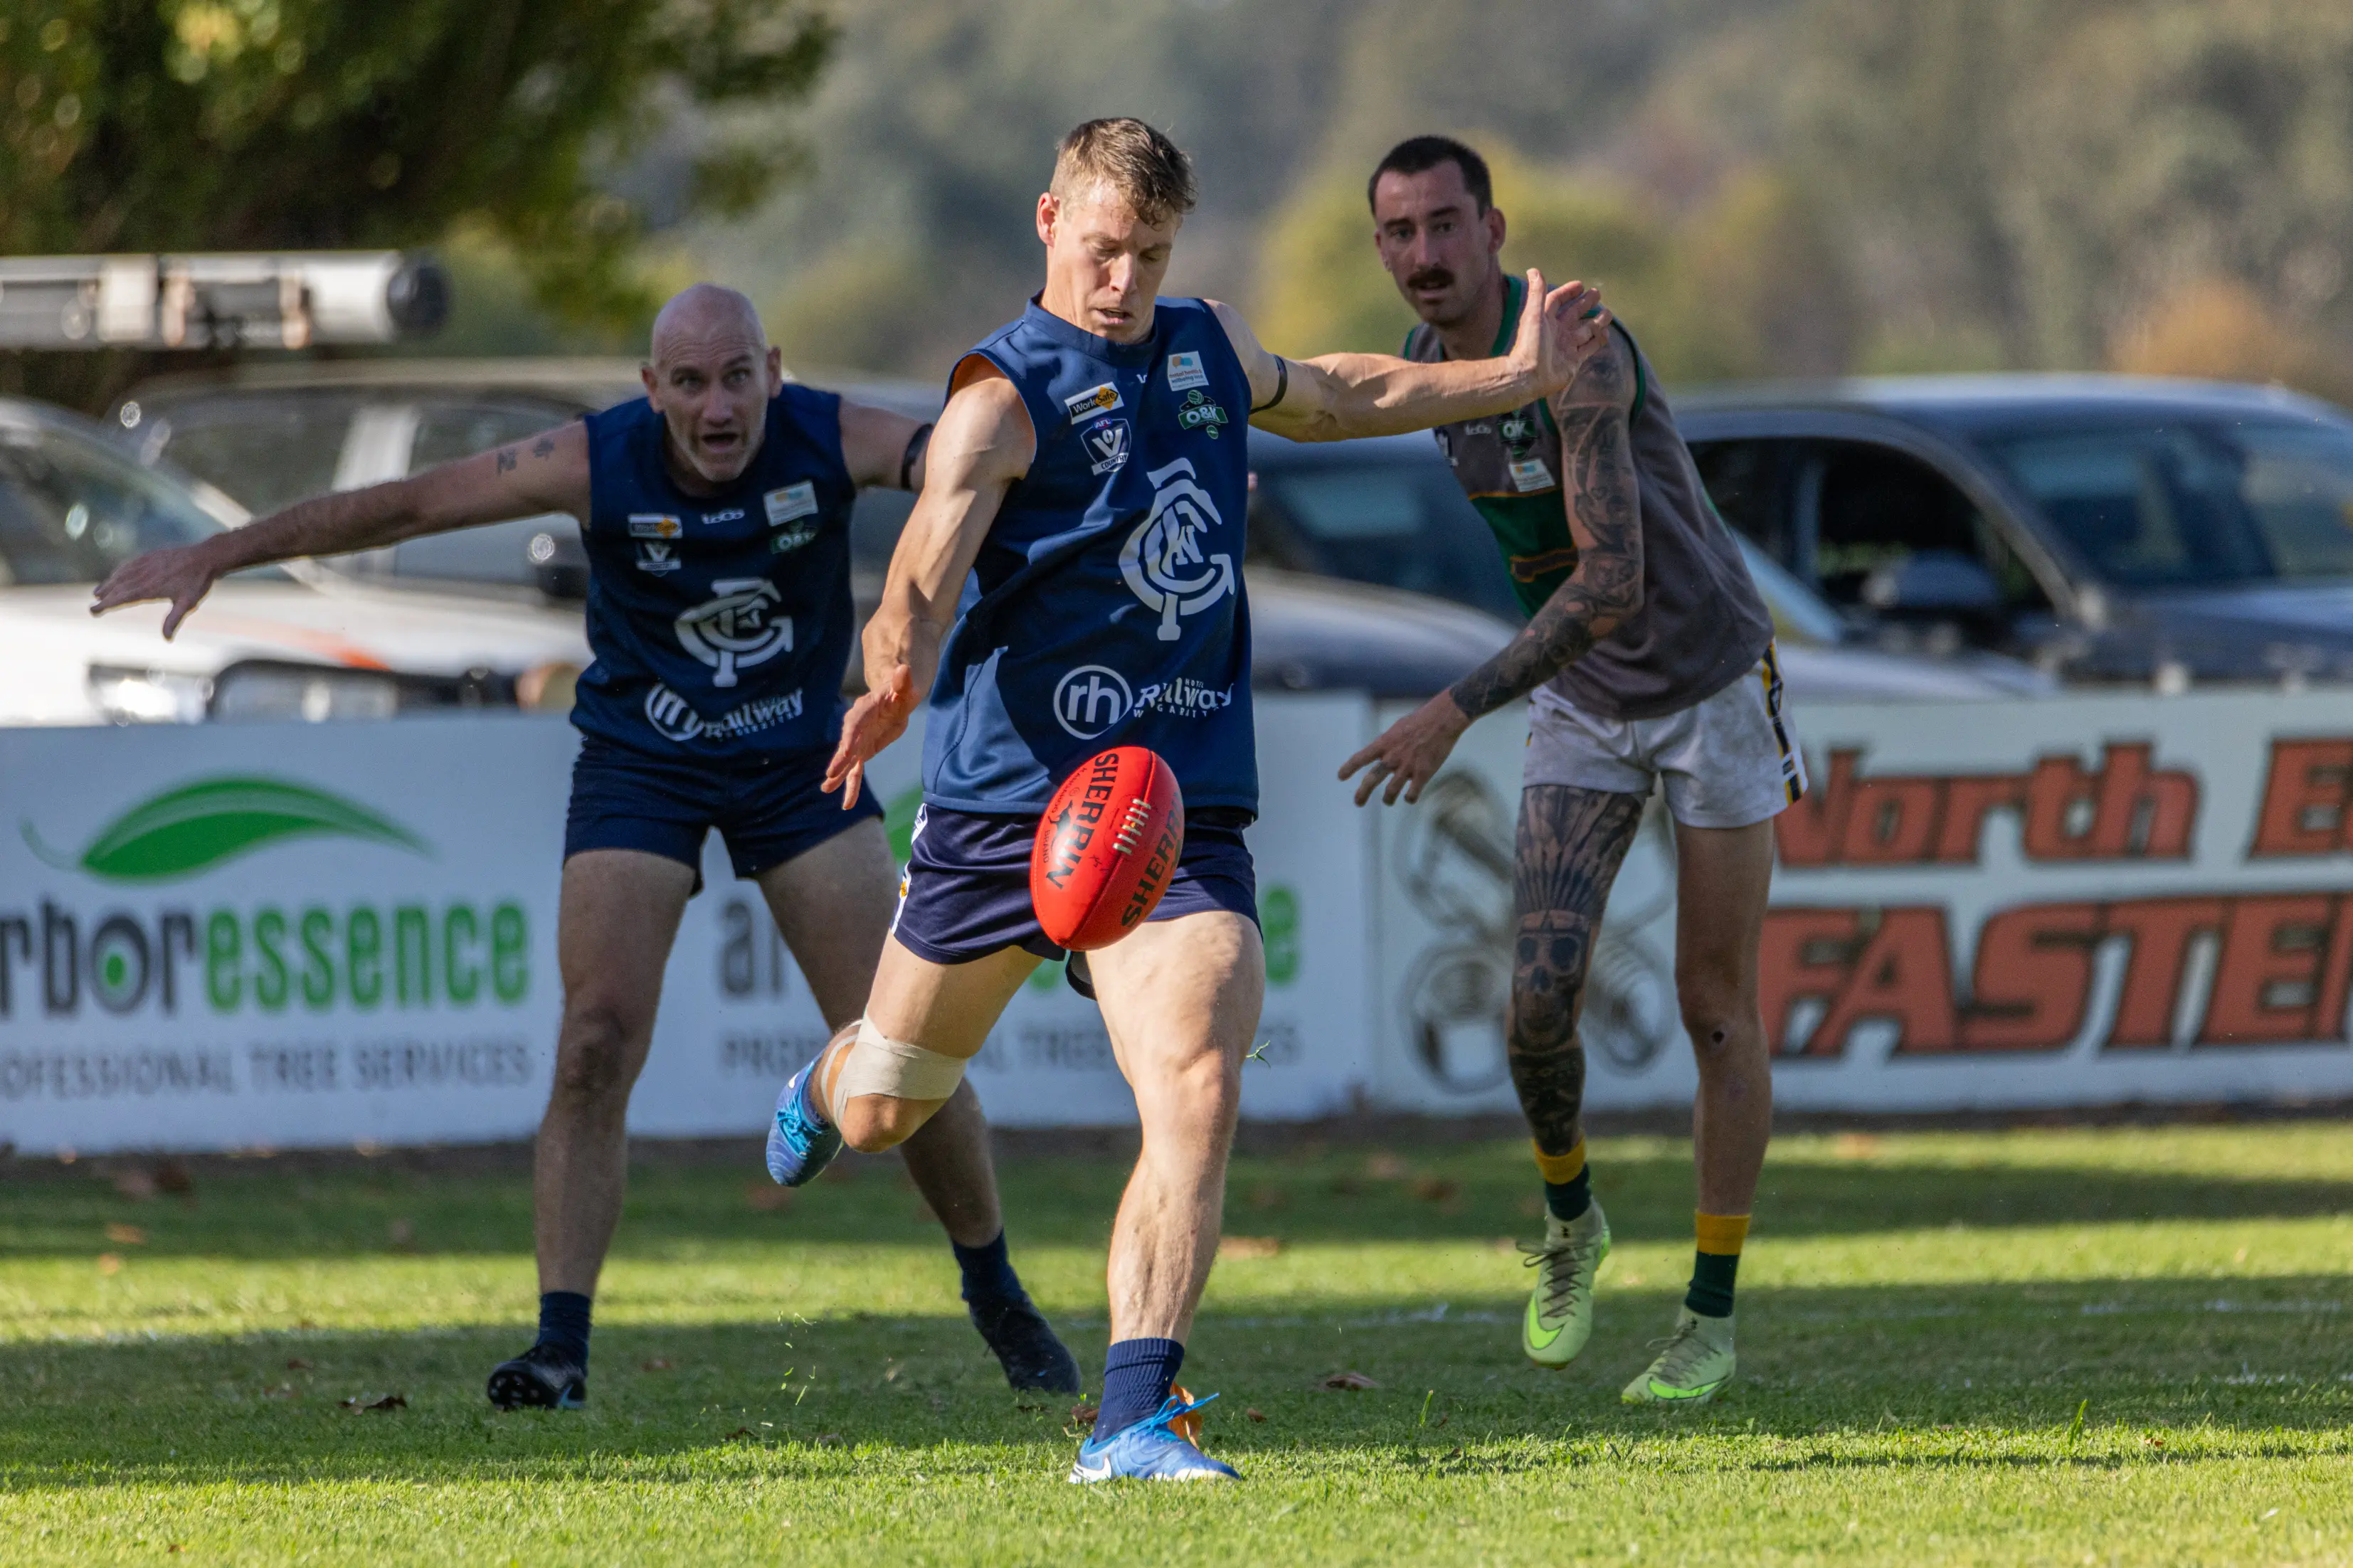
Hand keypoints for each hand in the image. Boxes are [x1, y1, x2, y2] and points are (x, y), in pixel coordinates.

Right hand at [90, 542, 221, 637]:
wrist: (206, 557)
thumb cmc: (197, 582)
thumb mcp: (188, 603)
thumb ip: (174, 619)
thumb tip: (167, 638)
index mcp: (150, 587)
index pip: (123, 597)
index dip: (107, 604)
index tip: (95, 610)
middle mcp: (144, 574)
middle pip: (118, 586)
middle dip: (105, 596)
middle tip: (93, 606)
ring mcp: (146, 563)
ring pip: (122, 574)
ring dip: (109, 583)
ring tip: (98, 592)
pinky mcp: (151, 556)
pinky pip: (130, 564)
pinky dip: (120, 571)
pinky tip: (116, 575)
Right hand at [822, 662, 919, 808]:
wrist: (894, 700)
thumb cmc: (900, 693)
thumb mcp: (904, 689)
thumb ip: (902, 682)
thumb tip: (903, 669)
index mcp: (864, 710)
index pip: (855, 724)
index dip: (851, 737)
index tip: (847, 750)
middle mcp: (856, 727)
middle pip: (846, 744)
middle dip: (839, 759)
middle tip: (831, 774)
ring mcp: (856, 741)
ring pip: (847, 761)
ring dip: (838, 775)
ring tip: (826, 789)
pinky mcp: (861, 752)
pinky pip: (854, 771)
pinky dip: (849, 785)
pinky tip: (845, 802)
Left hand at [1338, 691, 1472, 805]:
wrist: (1443, 720)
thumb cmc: (1421, 720)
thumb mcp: (1397, 728)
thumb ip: (1388, 743)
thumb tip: (1383, 754)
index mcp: (1384, 743)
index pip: (1361, 757)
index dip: (1349, 768)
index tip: (1340, 777)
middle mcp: (1392, 757)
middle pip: (1371, 780)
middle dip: (1362, 793)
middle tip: (1358, 802)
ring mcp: (1407, 767)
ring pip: (1391, 792)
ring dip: (1388, 799)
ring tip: (1388, 801)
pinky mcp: (1423, 774)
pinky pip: (1412, 794)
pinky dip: (1409, 798)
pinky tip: (1410, 797)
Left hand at [1504, 269, 1610, 400]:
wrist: (1528, 376)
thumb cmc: (1529, 344)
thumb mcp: (1533, 314)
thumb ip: (1536, 292)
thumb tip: (1533, 270)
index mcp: (1545, 319)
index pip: (1557, 301)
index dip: (1567, 292)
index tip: (1580, 285)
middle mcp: (1556, 332)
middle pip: (1574, 314)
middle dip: (1585, 304)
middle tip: (1597, 293)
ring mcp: (1566, 347)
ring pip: (1585, 330)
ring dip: (1597, 321)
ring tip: (1609, 313)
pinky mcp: (1573, 361)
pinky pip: (1589, 348)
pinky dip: (1598, 341)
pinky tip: (1606, 334)